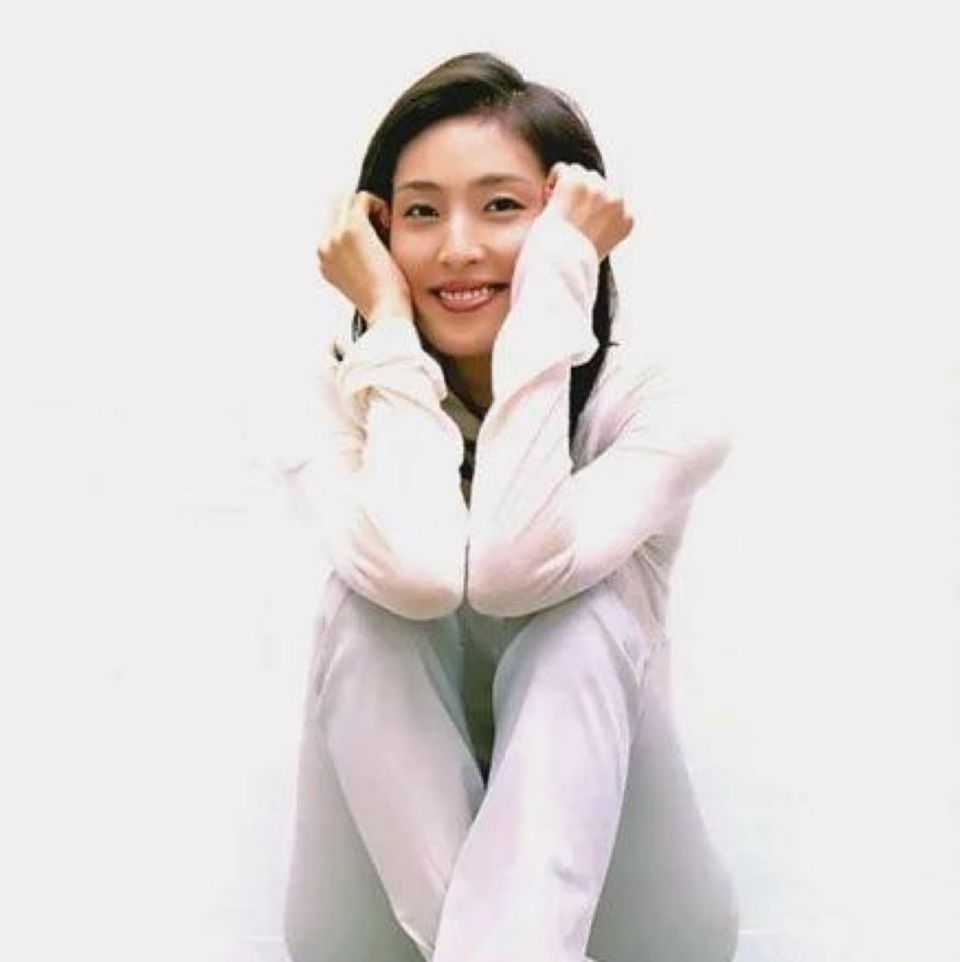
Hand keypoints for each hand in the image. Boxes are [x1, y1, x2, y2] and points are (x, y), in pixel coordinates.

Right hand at [317, 191, 411, 322]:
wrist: (386, 312)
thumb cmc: (384, 301)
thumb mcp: (366, 278)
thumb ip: (360, 258)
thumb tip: (375, 237)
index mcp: (325, 261)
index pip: (338, 228)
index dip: (363, 229)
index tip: (380, 245)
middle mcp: (324, 247)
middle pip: (342, 210)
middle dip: (366, 217)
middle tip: (384, 238)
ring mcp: (335, 236)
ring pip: (352, 202)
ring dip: (373, 213)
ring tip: (386, 235)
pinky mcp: (351, 228)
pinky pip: (364, 198)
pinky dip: (380, 207)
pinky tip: (388, 229)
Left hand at [540, 162, 633, 259]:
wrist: (559, 266)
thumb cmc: (571, 263)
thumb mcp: (598, 246)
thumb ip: (603, 223)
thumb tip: (598, 202)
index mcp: (628, 219)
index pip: (612, 198)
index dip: (591, 208)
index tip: (579, 225)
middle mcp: (618, 201)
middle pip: (596, 182)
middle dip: (579, 194)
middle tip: (566, 218)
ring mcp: (598, 189)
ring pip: (578, 173)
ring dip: (565, 188)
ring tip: (557, 213)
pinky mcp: (577, 181)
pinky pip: (561, 170)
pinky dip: (551, 184)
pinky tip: (548, 204)